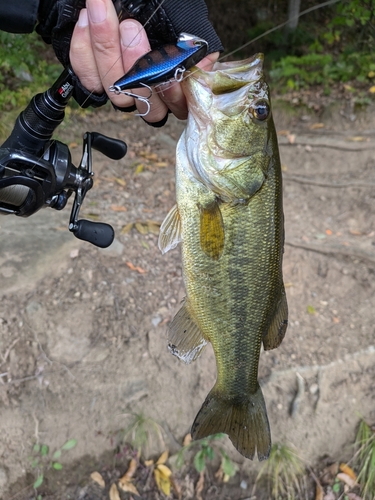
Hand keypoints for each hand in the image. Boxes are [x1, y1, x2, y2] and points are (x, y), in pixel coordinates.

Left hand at [69, 0, 218, 122]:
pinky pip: (86, 77)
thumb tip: (205, 63)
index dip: (172, 90)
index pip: (178, 104)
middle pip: (144, 100)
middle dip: (135, 64)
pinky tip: (87, 18)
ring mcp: (123, 89)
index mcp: (178, 85)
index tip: (169, 65)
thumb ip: (197, 45)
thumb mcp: (186, 20)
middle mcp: (151, 93)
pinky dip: (83, 48)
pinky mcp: (95, 79)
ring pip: (114, 90)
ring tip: (102, 11)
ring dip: (106, 49)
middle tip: (130, 26)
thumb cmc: (163, 7)